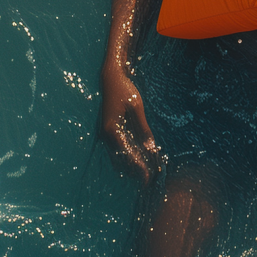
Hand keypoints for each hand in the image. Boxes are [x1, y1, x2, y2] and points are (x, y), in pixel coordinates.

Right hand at [98, 66, 162, 182]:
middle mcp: (106, 135)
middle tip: (150, 178)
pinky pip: (118, 148)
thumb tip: (151, 147)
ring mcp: (105, 133)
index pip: (128, 155)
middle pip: (121, 160)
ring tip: (147, 169)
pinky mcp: (108, 131)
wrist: (110, 78)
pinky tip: (140, 156)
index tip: (149, 176)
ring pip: (118, 156)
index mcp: (112, 130)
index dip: (140, 167)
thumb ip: (143, 129)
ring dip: (132, 164)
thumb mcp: (137, 108)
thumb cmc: (124, 90)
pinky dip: (128, 155)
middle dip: (136, 169)